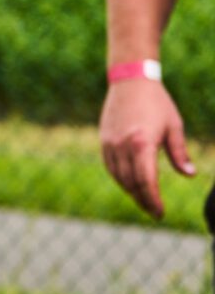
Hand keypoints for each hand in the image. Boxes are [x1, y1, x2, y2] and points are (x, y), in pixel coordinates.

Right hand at [99, 80, 195, 218]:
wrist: (130, 81)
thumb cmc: (157, 103)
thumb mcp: (174, 127)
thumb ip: (180, 153)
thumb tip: (189, 175)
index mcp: (142, 143)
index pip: (146, 181)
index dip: (153, 200)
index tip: (160, 213)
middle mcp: (123, 145)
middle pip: (131, 183)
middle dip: (143, 200)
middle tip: (154, 211)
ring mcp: (111, 143)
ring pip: (119, 177)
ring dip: (131, 191)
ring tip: (144, 199)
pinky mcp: (104, 140)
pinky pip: (111, 166)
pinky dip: (120, 178)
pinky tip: (130, 183)